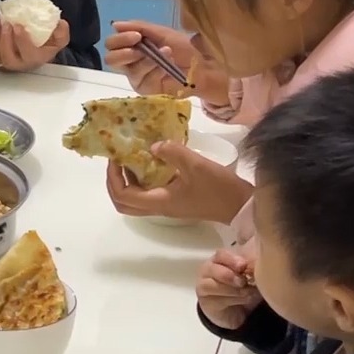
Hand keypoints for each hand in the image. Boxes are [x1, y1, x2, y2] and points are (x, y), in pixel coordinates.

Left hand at [0, 16, 69, 71]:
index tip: (19, 26)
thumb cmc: (46, 45)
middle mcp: (20, 64)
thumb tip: (60, 24)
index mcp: (36, 59)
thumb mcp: (59, 39)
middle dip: (5, 41)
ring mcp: (6, 62)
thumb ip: (62, 33)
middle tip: (6, 24)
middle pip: (8, 59)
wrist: (36, 48)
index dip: (22, 42)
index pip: (28, 55)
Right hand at [104, 21, 228, 104]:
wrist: (204, 67)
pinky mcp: (146, 90)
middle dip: (124, 50)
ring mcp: (137, 77)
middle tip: (139, 46)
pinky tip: (168, 67)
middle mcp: (131, 62)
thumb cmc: (185, 50)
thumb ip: (140, 27)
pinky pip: (143, 79)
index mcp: (133, 46)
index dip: (119, 39)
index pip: (112, 43)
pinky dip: (156, 70)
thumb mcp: (163, 34)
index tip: (136, 35)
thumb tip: (115, 24)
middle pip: (110, 58)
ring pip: (128, 69)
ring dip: (146, 59)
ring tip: (165, 53)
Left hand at [105, 142, 253, 224]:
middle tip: (117, 161)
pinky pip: (148, 193)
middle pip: (123, 203)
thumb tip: (154, 146)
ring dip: (127, 181)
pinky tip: (151, 161)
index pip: (123, 195)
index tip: (116, 158)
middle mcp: (158, 207)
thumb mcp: (196, 165)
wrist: (240, 205)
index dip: (113, 177)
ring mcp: (166, 205)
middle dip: (114, 182)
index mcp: (159, 201)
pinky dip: (142, 180)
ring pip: (135, 199)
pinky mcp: (174, 200)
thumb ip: (173, 152)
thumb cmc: (219, 188)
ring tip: (131, 158)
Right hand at [197, 248, 260, 329]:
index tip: (243, 266)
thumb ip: (252, 266)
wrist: (238, 309)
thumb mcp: (250, 273)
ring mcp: (204, 286)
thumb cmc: (245, 286)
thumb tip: (261, 261)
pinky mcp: (206, 302)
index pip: (221, 255)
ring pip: (212, 285)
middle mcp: (208, 270)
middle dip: (229, 276)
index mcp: (219, 259)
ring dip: (233, 290)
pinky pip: (217, 300)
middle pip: (212, 269)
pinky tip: (244, 300)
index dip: (232, 260)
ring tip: (248, 293)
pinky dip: (233, 300)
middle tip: (243, 282)